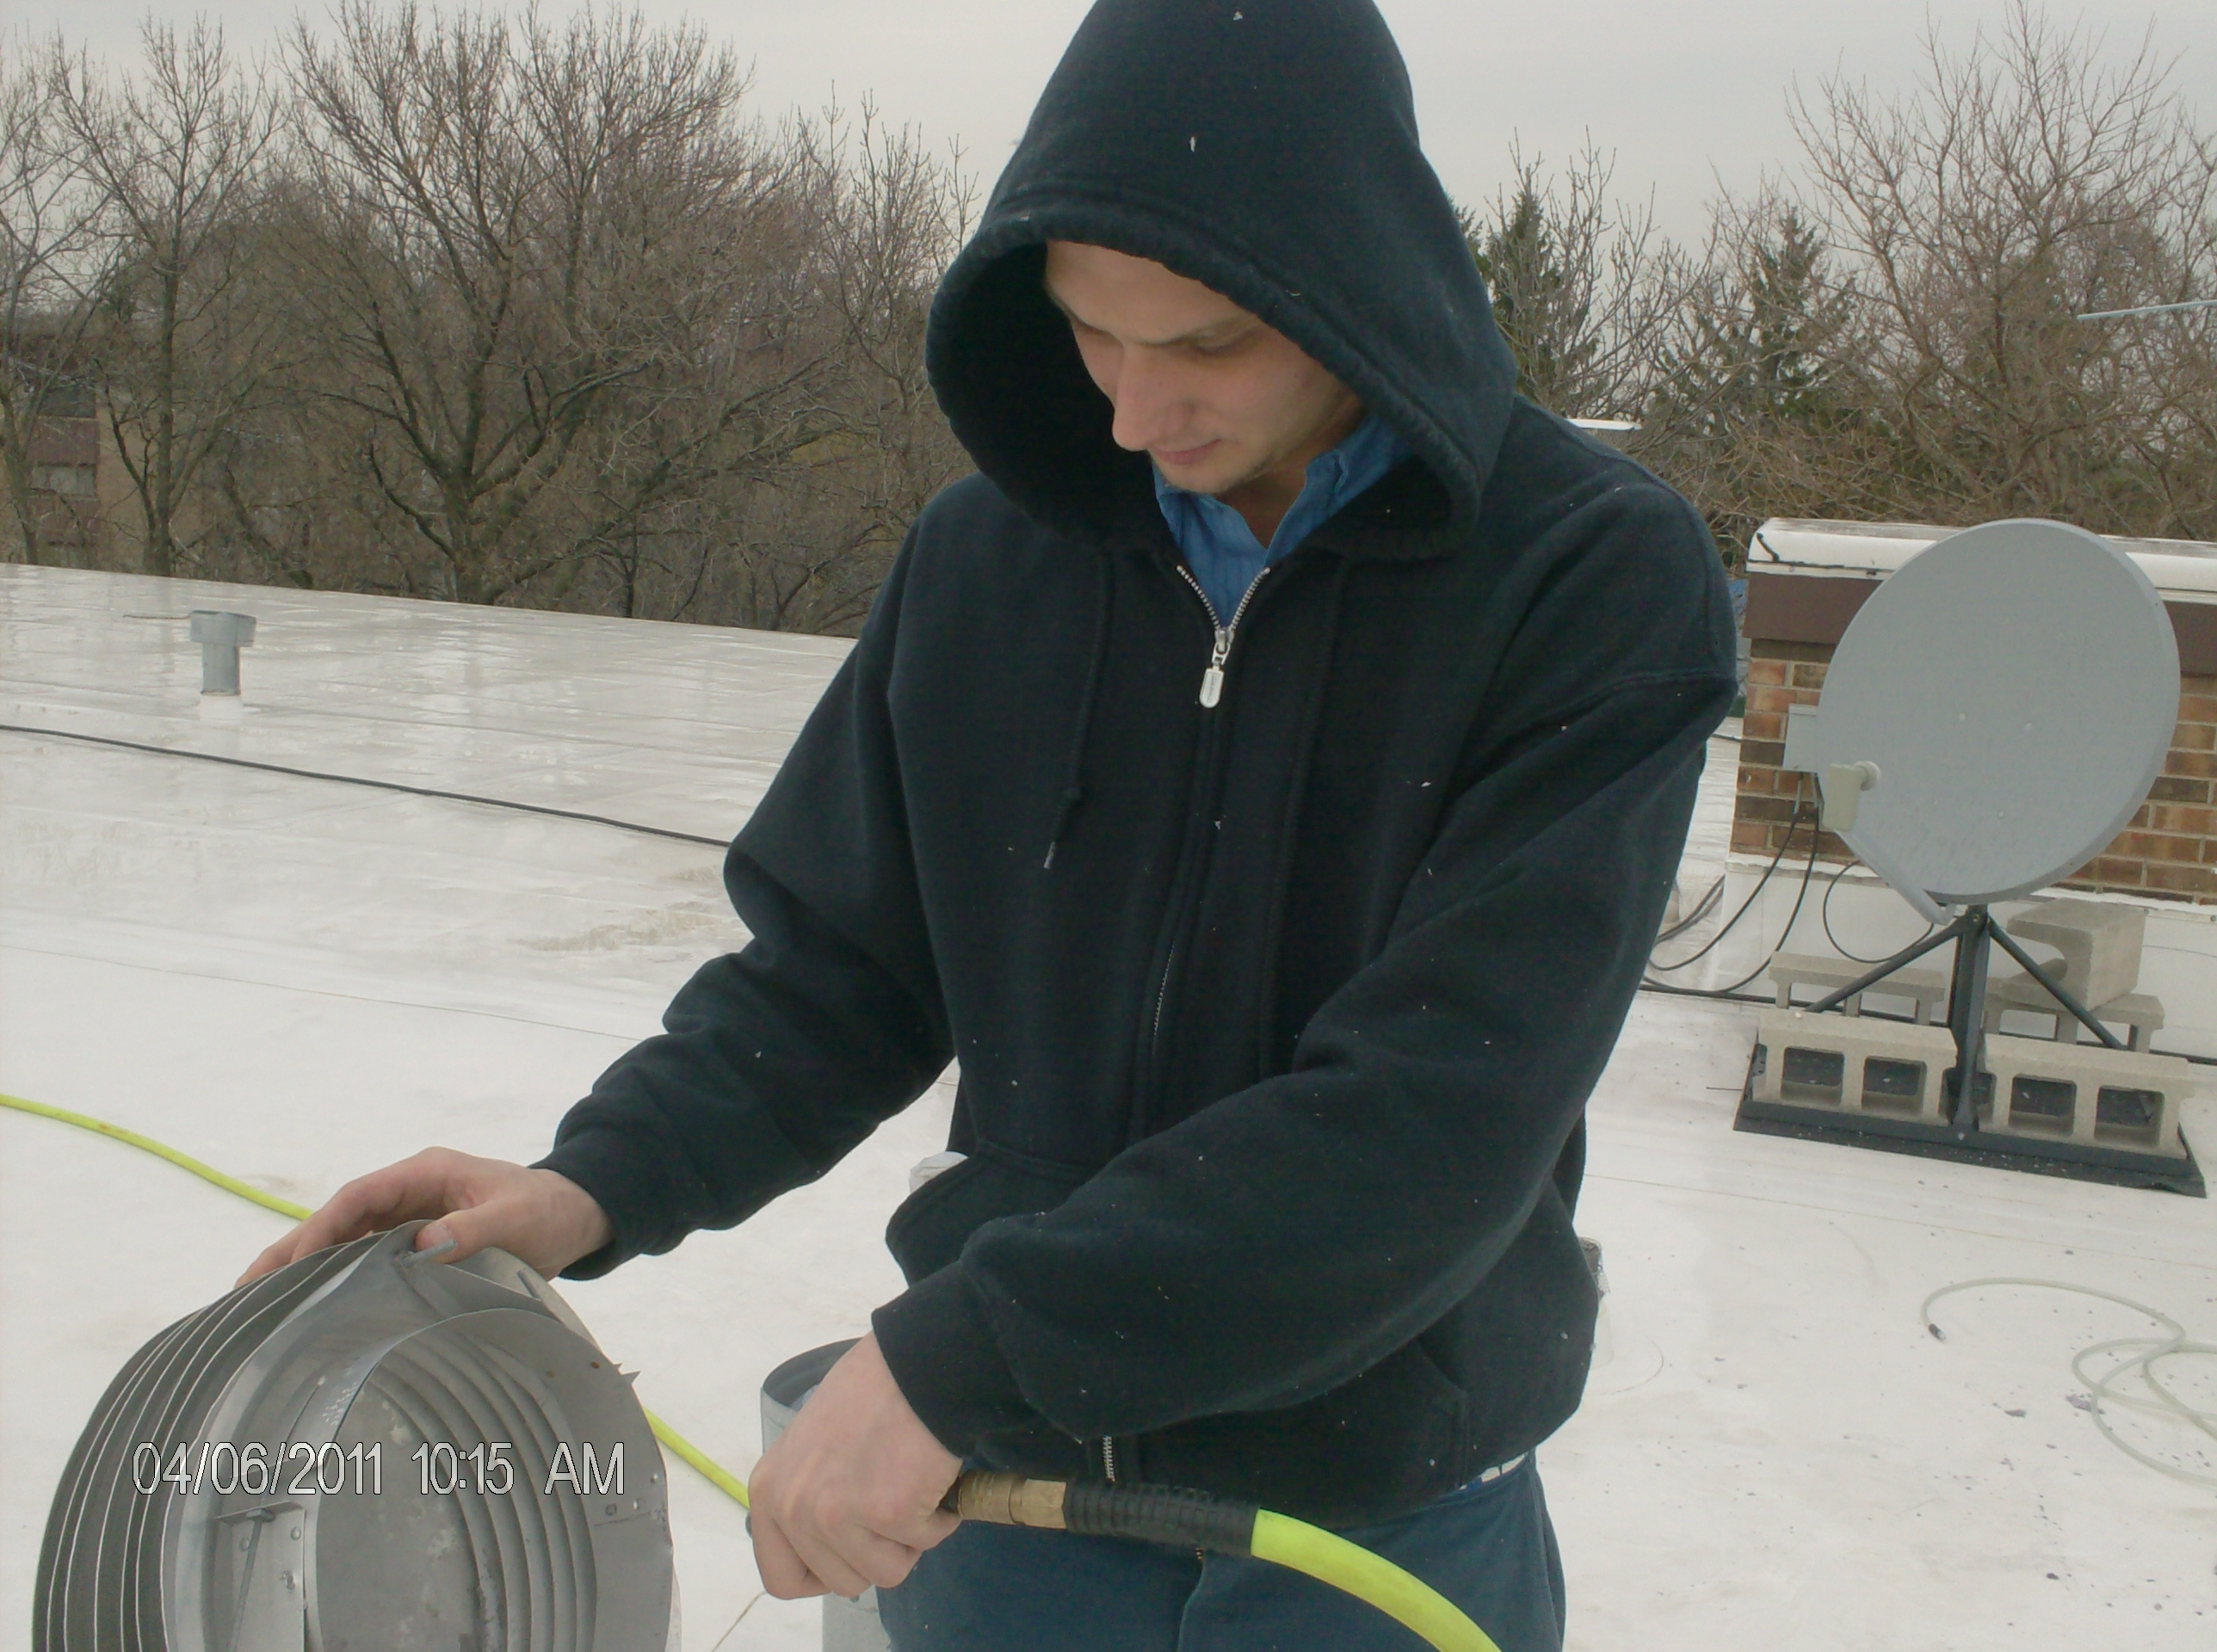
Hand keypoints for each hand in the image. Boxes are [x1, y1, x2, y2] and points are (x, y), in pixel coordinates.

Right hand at [233, 1147, 612, 1288]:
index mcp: (426, 1173)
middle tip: (245, 1289)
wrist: (574, 1215)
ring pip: (345, 1241)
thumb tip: (421, 1245)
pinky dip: (335, 1280)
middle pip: (339, 1219)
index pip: (359, 1197)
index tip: (296, 1262)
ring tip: (258, 1307)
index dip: (323, 1227)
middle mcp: (409, 1192)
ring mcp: (409, 1217)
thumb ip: (472, 1228)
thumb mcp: (516, 1217)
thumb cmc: (546, 1211)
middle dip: (293, 1250)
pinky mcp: (415, 1243)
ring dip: (305, 1269)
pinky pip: (366, 1259)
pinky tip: (310, 1308)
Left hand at [747, 1333, 962, 1598]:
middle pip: (841, 1582)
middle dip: (876, 1553)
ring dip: (909, 1539)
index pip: (781, 1579)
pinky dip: (940, 1517)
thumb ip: (806, 1496)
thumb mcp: (808, 1446)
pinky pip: (925, 1543)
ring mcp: (838, 1514)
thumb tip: (826, 1544)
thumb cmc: (869, 1394)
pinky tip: (932, 1477)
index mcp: (768, 1492)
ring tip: (911, 1488)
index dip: (823, 1575)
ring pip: (885, 1573)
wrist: (915, 1365)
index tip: (851, 1552)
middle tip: (891, 1505)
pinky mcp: (889, 1513)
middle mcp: (794, 1508)